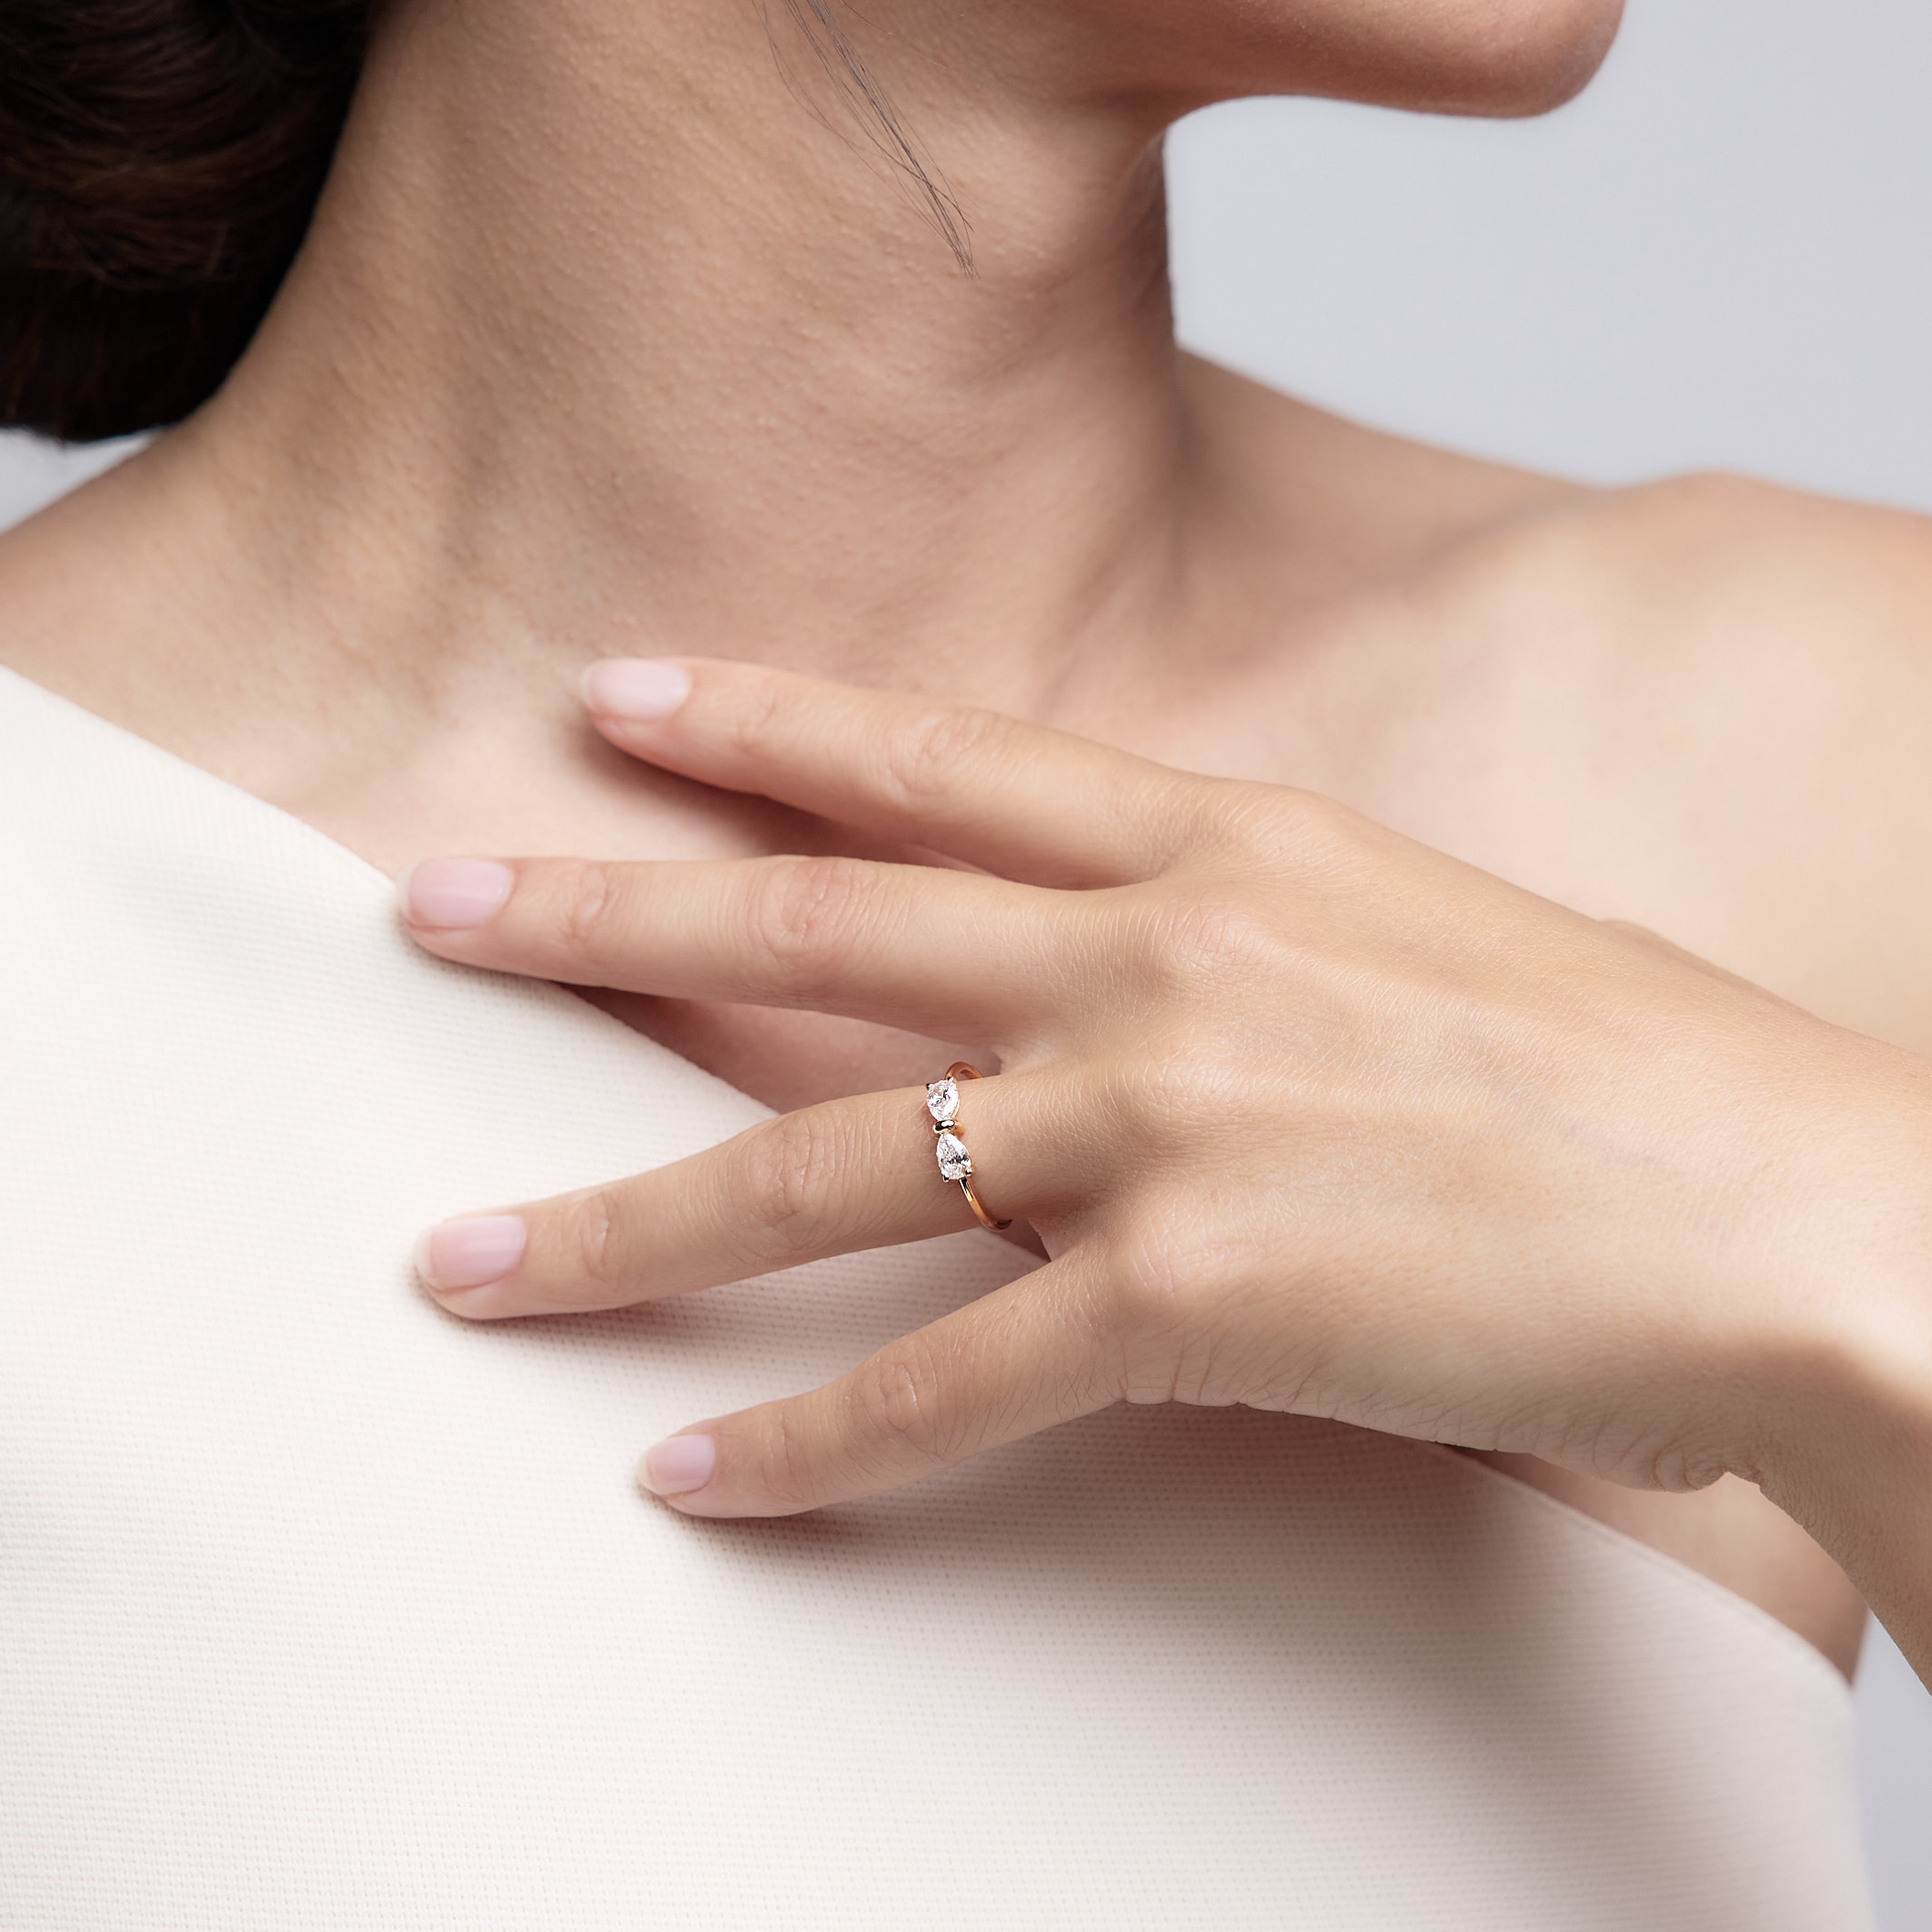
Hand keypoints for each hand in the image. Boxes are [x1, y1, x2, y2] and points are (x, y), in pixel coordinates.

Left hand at [398, 658, 1931, 1550]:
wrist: (1781, 1208)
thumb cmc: (1618, 1074)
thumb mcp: (1402, 933)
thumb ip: (1229, 943)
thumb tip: (1099, 989)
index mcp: (1222, 850)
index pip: (937, 761)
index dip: (763, 723)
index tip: (618, 700)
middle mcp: (1158, 960)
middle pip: (818, 927)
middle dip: (606, 913)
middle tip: (439, 904)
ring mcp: (1160, 1123)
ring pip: (820, 1164)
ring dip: (624, 1223)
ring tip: (468, 1259)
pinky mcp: (1191, 1299)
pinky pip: (940, 1378)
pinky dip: (803, 1437)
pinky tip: (690, 1468)